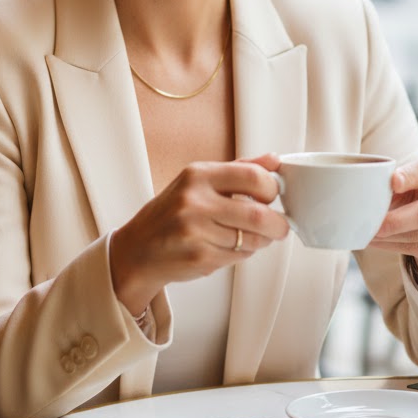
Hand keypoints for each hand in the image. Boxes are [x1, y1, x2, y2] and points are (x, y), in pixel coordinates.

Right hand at [109, 154, 289, 316]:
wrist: (138, 249)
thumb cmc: (171, 213)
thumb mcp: (199, 181)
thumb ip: (239, 169)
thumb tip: (274, 160)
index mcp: (198, 174)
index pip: (252, 176)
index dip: (271, 188)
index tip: (273, 196)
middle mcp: (195, 200)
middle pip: (258, 214)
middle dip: (277, 224)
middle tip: (279, 226)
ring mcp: (195, 230)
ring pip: (250, 239)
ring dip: (260, 241)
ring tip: (250, 236)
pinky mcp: (199, 257)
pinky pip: (238, 256)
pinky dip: (242, 253)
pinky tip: (228, 247)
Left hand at [368, 157, 417, 281]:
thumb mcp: (411, 179)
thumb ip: (393, 181)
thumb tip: (363, 192)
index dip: (410, 177)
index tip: (392, 182)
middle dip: (397, 221)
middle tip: (374, 226)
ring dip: (391, 236)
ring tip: (369, 234)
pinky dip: (393, 245)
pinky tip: (377, 242)